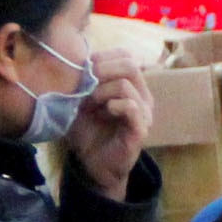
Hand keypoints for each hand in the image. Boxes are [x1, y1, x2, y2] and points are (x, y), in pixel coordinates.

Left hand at [65, 52, 149, 201]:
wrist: (93, 164)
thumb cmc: (88, 131)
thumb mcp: (81, 101)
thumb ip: (84, 81)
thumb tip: (77, 59)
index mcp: (131, 86)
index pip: (126, 56)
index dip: (102, 57)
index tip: (83, 71)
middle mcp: (143, 96)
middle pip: (130, 64)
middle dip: (101, 70)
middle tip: (84, 84)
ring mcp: (144, 113)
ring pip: (125, 85)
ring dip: (101, 91)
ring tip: (89, 104)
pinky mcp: (141, 129)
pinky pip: (131, 107)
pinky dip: (113, 106)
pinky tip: (102, 113)